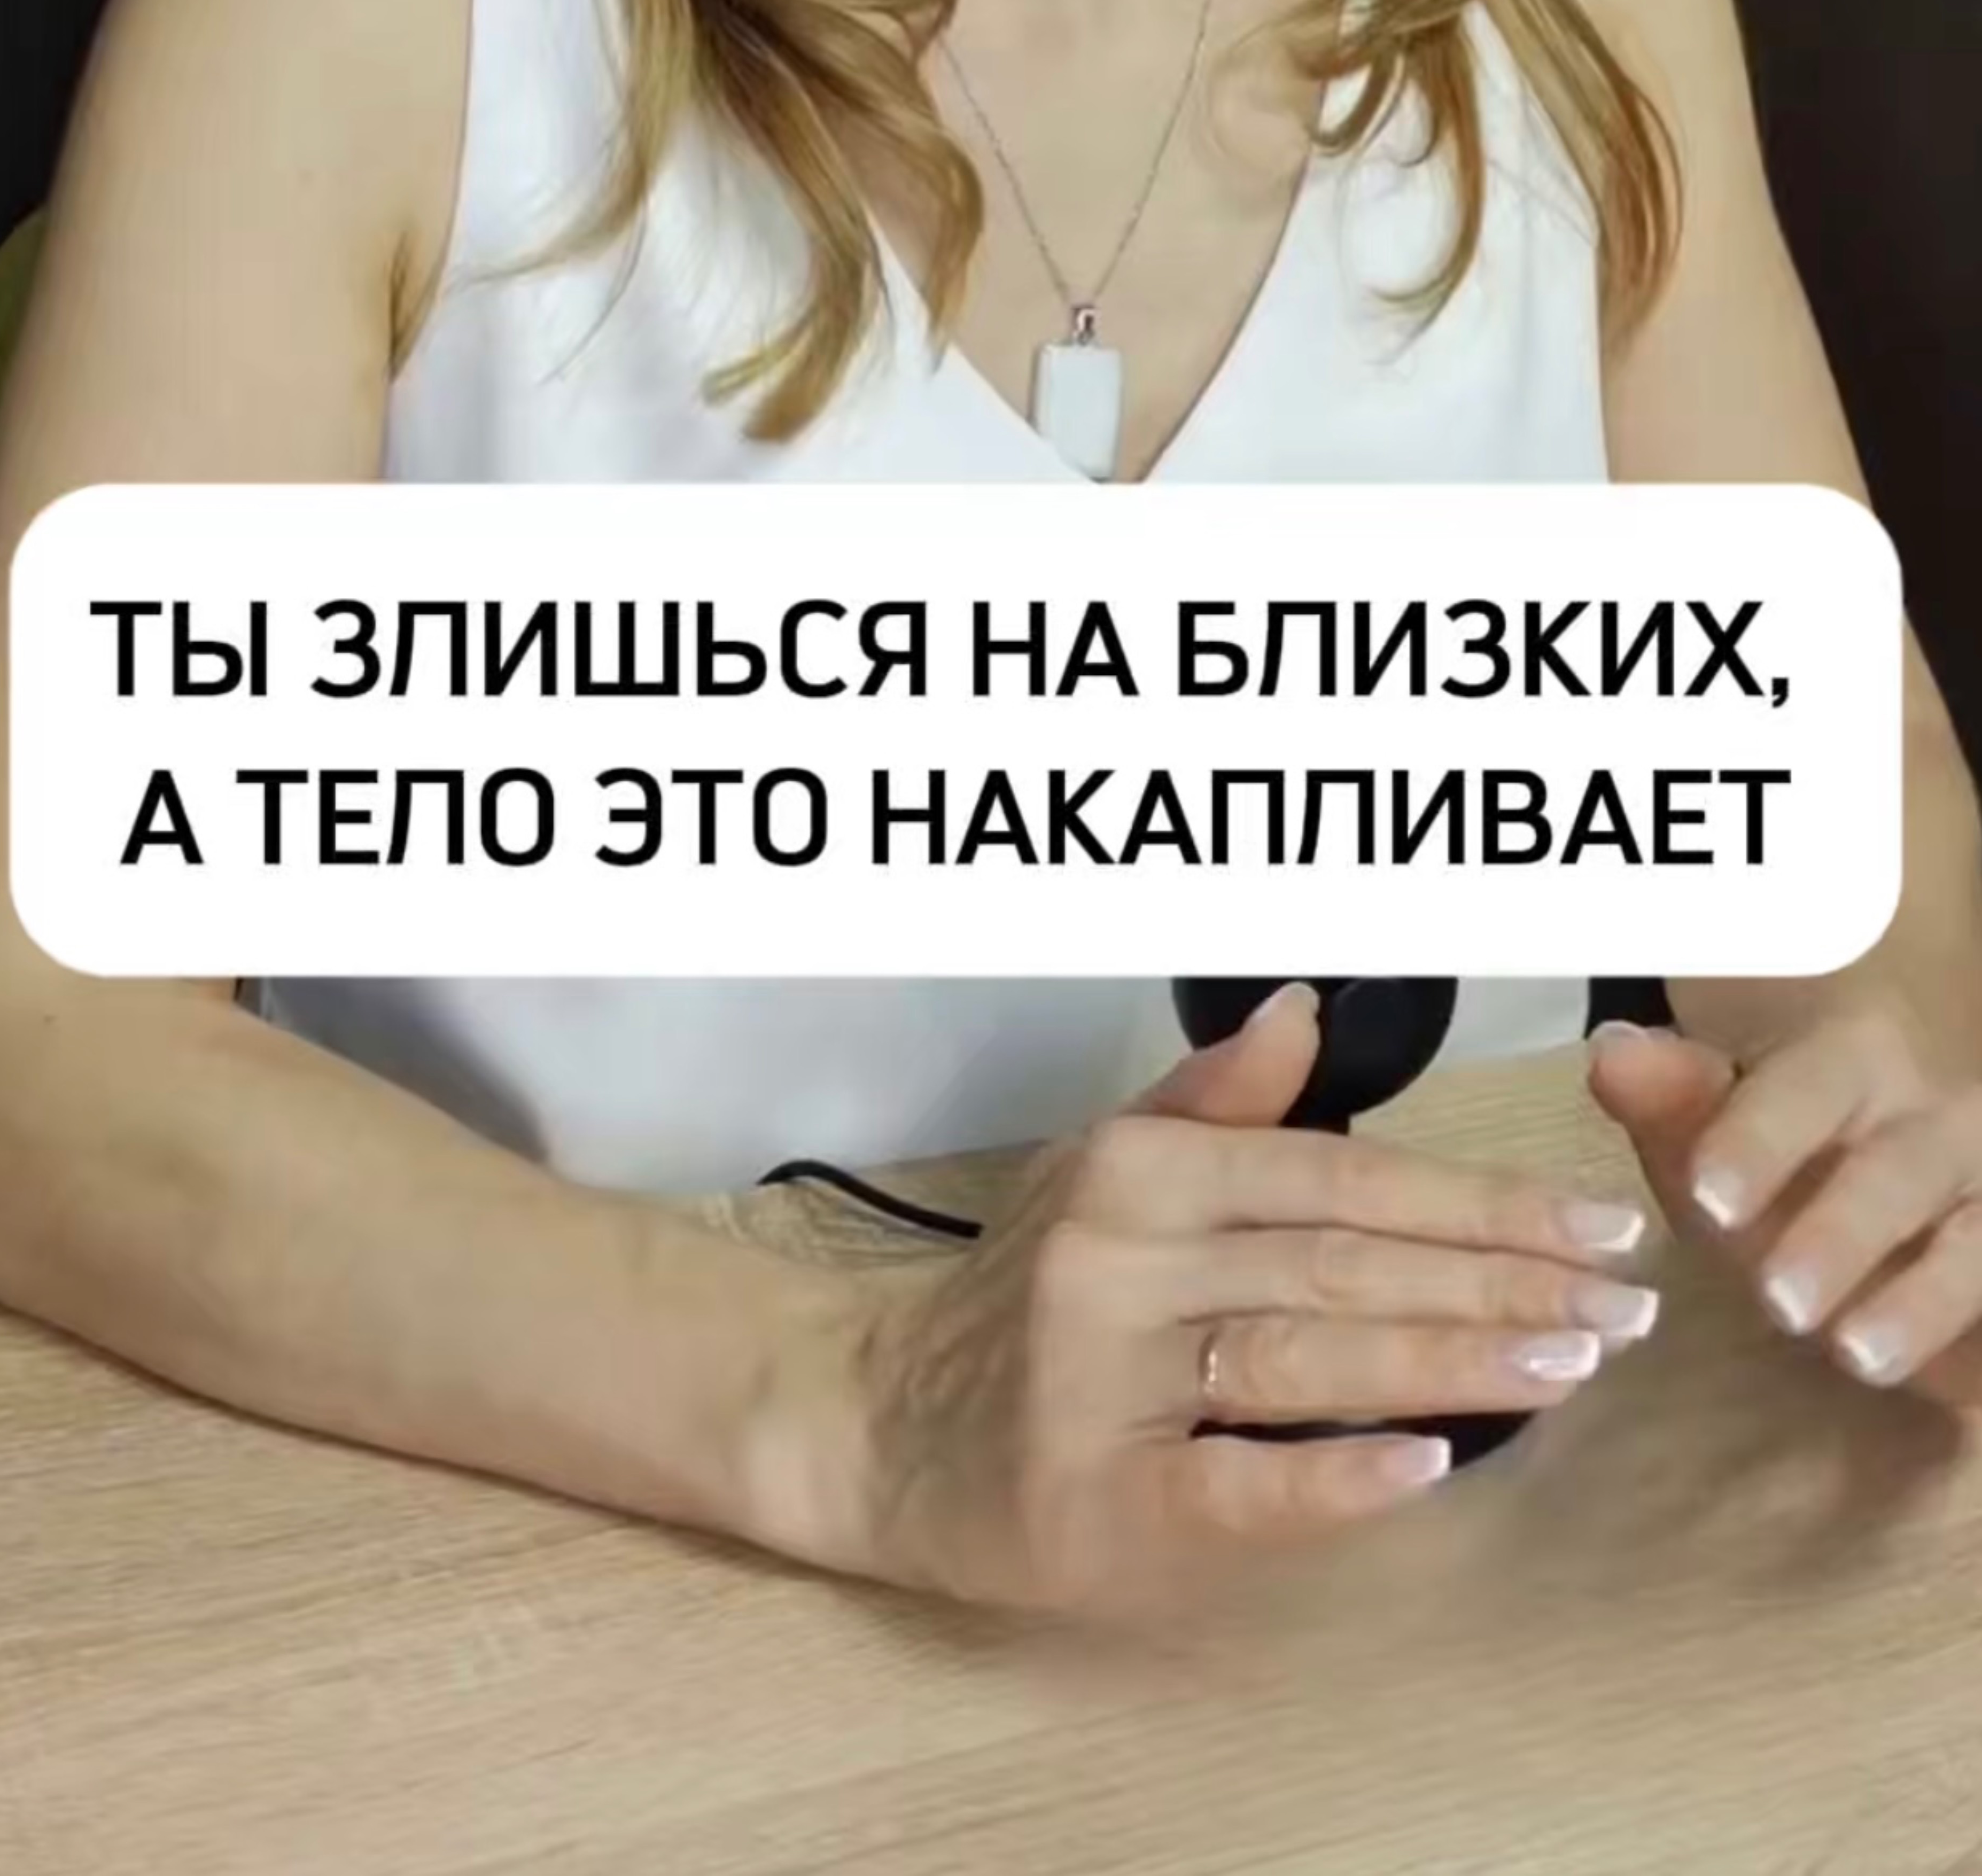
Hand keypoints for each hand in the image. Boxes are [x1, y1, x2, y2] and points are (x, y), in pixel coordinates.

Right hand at [843, 984, 1662, 1617]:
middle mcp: (1126, 1258)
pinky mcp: (1094, 1496)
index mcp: (1145, 1170)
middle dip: (1506, 1282)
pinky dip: (1333, 1475)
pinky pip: (1233, 1479)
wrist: (877, 1422)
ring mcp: (1106, 1377)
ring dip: (1457, 1360)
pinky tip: (1428, 1469)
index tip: (1600, 1226)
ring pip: (1311, 1356)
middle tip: (1630, 1304)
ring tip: (1576, 1362)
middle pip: (1347, 1263)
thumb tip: (1306, 1010)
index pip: (1346, 1179)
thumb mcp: (1101, 1166)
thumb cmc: (1017, 1293)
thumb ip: (1214, 1099)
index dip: (1483, 1202)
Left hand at [1588, 1006, 1981, 1413]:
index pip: (1806, 1093)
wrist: (1908, 1133)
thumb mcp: (1730, 1105)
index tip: (1712, 1201)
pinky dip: (1979, 1347)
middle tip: (1778, 1300)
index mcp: (1854, 1058)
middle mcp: (1937, 1118)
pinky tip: (1963, 1390)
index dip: (1759, 1143)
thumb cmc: (1795, 1131)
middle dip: (1840, 1236)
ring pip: (1972, 1245)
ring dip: (1920, 1302)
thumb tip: (1612, 1059)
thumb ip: (1676, 1093)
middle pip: (1896, 1173)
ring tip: (1855, 1354)